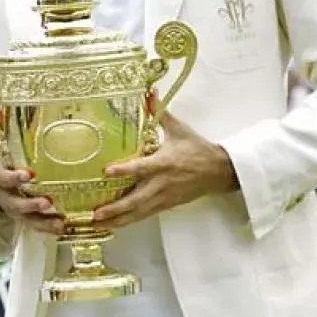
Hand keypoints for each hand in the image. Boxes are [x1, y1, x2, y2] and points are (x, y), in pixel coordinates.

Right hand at [0, 109, 64, 234]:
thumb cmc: (0, 159)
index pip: (4, 178)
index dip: (15, 177)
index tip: (29, 174)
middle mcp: (4, 196)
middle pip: (15, 204)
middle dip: (31, 205)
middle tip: (47, 202)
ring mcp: (14, 210)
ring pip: (27, 220)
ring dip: (43, 222)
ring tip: (60, 223)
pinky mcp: (24, 219)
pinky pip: (36, 227)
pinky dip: (49, 229)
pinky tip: (65, 228)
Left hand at [92, 92, 237, 229]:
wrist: (220, 171)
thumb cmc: (197, 148)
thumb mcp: (179, 128)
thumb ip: (160, 112)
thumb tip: (149, 92)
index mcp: (164, 163)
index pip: (141, 167)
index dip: (124, 170)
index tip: (106, 171)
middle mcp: (162, 183)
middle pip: (136, 199)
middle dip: (116, 208)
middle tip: (96, 214)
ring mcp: (164, 197)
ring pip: (139, 212)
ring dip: (119, 220)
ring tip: (99, 224)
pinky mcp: (167, 205)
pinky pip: (146, 215)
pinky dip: (130, 220)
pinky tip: (115, 224)